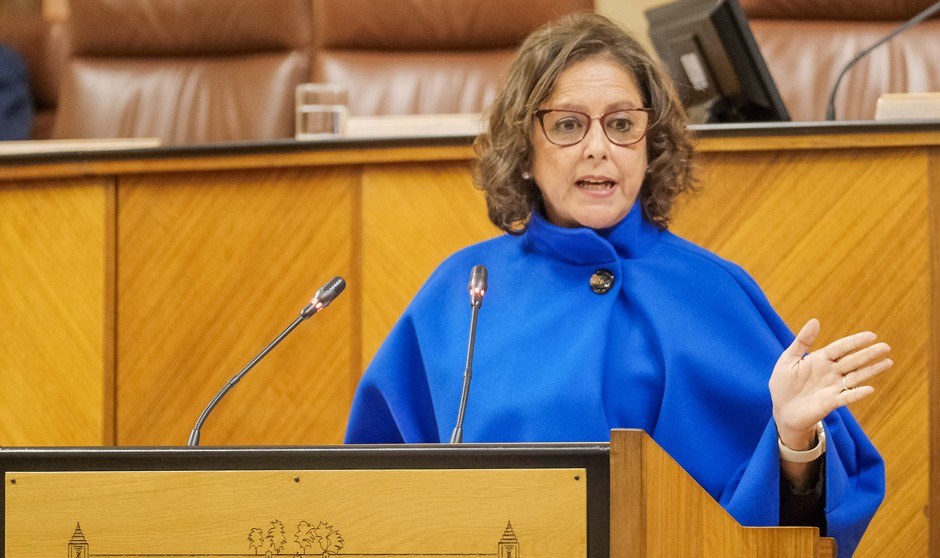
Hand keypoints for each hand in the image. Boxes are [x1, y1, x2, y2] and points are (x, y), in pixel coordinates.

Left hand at [769, 318, 892, 450]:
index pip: (841, 348)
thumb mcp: (788, 359)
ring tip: (888, 362)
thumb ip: (802, 341)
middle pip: (853, 361)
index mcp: (820, 359)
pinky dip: (857, 393)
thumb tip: (815, 320)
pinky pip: (846, 397)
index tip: (872, 335)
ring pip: (855, 377)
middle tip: (886, 347)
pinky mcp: (830, 402)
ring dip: (871, 371)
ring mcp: (832, 387)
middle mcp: (830, 372)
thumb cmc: (783, 383)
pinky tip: (869, 389)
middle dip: (869, 354)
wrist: (782, 409)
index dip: (855, 341)